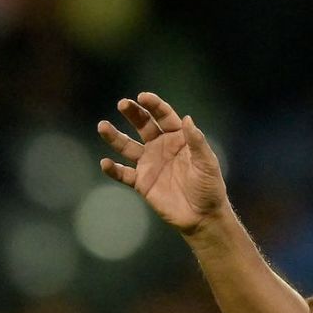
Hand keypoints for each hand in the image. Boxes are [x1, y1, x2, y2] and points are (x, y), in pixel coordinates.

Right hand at [97, 92, 227, 233]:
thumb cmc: (209, 186)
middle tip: (122, 104)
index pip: (164, 117)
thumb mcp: (207, 162)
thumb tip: (187, 119)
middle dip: (133, 113)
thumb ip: (196, 141)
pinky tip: (105, 163)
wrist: (202, 216)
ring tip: (102, 126)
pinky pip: (123, 173)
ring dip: (115, 137)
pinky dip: (113, 169)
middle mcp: (160, 147)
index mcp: (178, 138)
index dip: (154, 106)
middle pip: (143, 125)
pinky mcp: (141, 182)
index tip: (142, 97)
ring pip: (127, 146)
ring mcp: (149, 164)